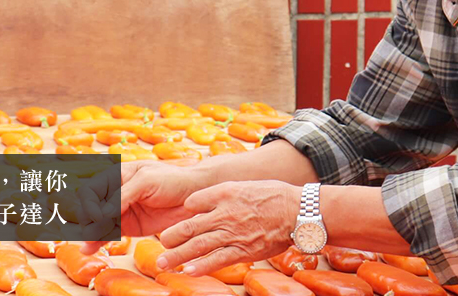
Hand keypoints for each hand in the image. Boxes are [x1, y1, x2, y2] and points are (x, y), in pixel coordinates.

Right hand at [78, 158, 216, 253]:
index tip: (98, 217)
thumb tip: (101, 213)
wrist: (195, 195)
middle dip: (87, 222)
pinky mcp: (128, 225)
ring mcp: (121, 210)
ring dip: (90, 234)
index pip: (91, 190)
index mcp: (117, 175)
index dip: (89, 204)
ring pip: (97, 223)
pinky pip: (109, 233)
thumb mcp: (147, 181)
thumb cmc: (173, 179)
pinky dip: (99, 240)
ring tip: (88, 246)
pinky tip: (91, 247)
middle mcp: (115, 192)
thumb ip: (123, 195)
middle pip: (90, 208)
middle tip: (90, 235)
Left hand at [157, 180, 300, 275]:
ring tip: (163, 263)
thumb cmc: (274, 196)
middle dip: (171, 237)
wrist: (296, 210)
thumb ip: (223, 194)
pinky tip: (189, 271)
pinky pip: (217, 260)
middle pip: (189, 226)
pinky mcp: (242, 250)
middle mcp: (223, 213)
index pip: (193, 201)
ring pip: (197, 246)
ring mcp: (232, 233)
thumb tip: (204, 202)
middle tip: (161, 243)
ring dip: (177, 256)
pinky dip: (201, 267)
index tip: (179, 218)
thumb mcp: (245, 185)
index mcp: (224, 193)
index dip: (184, 210)